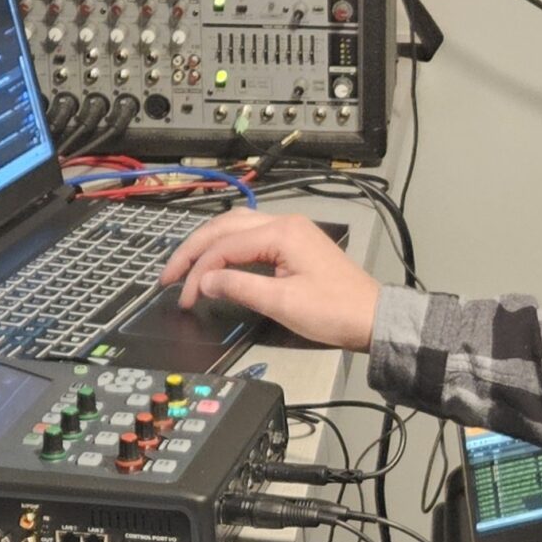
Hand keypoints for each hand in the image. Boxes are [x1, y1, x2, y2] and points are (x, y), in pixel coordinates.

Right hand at [157, 210, 382, 350]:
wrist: (373, 318)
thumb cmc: (334, 311)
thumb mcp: (282, 304)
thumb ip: (239, 288)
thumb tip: (204, 282)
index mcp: (281, 233)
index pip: (224, 246)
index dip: (197, 271)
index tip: (181, 297)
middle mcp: (284, 223)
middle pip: (224, 227)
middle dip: (193, 251)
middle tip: (168, 276)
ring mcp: (290, 231)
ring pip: (236, 227)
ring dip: (208, 245)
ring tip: (185, 267)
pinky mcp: (294, 244)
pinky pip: (251, 237)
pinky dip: (227, 248)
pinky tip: (216, 262)